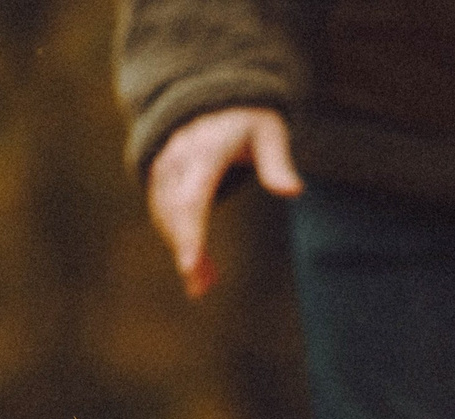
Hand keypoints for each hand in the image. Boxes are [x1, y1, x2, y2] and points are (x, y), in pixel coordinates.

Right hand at [146, 106, 300, 298]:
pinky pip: (163, 214)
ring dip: (183, 251)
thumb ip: (278, 162)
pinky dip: (178, 240)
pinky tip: (198, 265)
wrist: (213, 95)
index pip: (192, 197)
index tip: (189, 265)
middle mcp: (179, 157)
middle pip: (175, 214)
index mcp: (206, 148)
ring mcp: (165, 167)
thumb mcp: (270, 131)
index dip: (189, 233)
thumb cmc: (248, 117)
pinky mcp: (160, 178)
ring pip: (165, 217)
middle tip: (203, 287)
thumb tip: (294, 190)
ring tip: (205, 283)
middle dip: (186, 252)